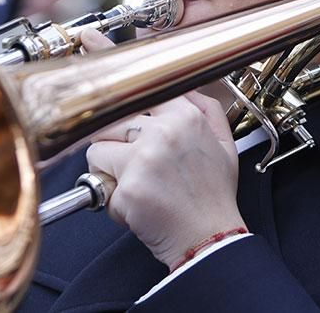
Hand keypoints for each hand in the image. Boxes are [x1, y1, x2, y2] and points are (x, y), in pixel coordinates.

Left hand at [86, 92, 244, 269]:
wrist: (210, 238)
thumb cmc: (213, 196)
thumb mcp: (223, 144)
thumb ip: (206, 109)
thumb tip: (184, 87)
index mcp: (185, 117)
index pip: (139, 90)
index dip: (121, 96)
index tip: (104, 80)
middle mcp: (163, 133)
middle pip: (110, 122)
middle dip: (112, 144)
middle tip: (129, 165)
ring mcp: (144, 159)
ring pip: (96, 151)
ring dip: (106, 171)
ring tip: (133, 185)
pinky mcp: (129, 188)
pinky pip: (100, 188)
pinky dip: (114, 202)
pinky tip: (138, 208)